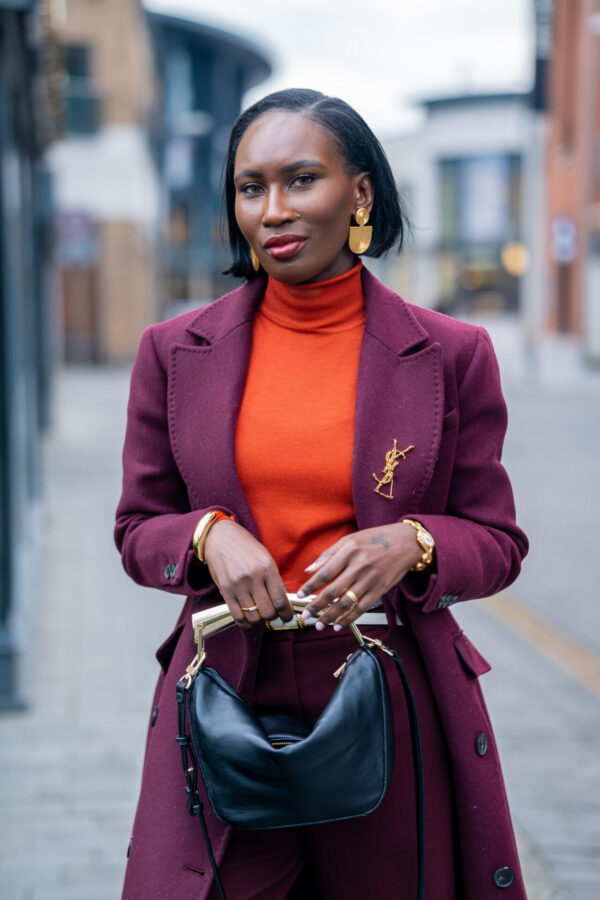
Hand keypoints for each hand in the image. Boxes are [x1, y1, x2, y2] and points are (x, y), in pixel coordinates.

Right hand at [203, 519, 292, 627]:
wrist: (221, 537)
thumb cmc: (246, 548)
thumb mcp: (265, 558)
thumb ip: (274, 580)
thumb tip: (283, 603)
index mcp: (267, 568)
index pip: (281, 601)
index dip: (287, 614)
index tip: (287, 617)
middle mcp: (253, 578)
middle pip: (268, 612)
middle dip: (273, 617)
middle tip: (273, 613)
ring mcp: (238, 585)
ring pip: (253, 617)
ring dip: (260, 620)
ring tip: (260, 614)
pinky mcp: (225, 591)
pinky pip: (237, 616)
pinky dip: (246, 623)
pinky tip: (249, 619)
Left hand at [297, 523, 422, 628]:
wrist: (406, 543)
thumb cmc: (375, 538)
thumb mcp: (350, 539)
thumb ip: (329, 554)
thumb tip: (309, 570)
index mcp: (349, 551)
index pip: (325, 572)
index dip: (311, 586)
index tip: (301, 595)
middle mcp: (359, 566)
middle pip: (333, 591)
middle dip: (317, 606)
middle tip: (306, 615)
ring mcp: (370, 579)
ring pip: (346, 603)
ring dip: (331, 616)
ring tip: (319, 625)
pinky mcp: (380, 590)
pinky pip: (362, 608)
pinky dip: (349, 619)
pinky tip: (338, 624)